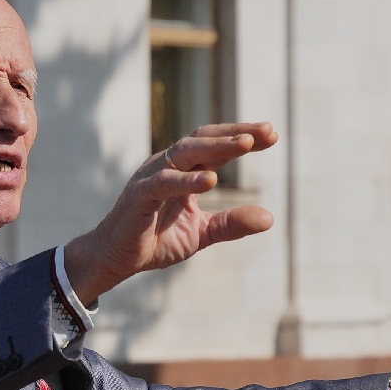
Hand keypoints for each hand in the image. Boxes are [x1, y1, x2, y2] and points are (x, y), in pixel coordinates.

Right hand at [63, 122, 278, 303]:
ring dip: (217, 146)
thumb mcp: (202, 232)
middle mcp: (168, 165)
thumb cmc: (156, 239)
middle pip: (204, 139)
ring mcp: (152, 176)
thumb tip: (270, 219)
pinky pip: (164, 183)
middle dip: (235, 133)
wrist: (117, 258)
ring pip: (186, 152)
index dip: (243, 138)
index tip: (272, 134)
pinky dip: (187, 180)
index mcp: (184, 170)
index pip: (216, 146)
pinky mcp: (140, 195)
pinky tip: (211, 180)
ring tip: (245, 144)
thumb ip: (232, 224)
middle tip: (266, 131)